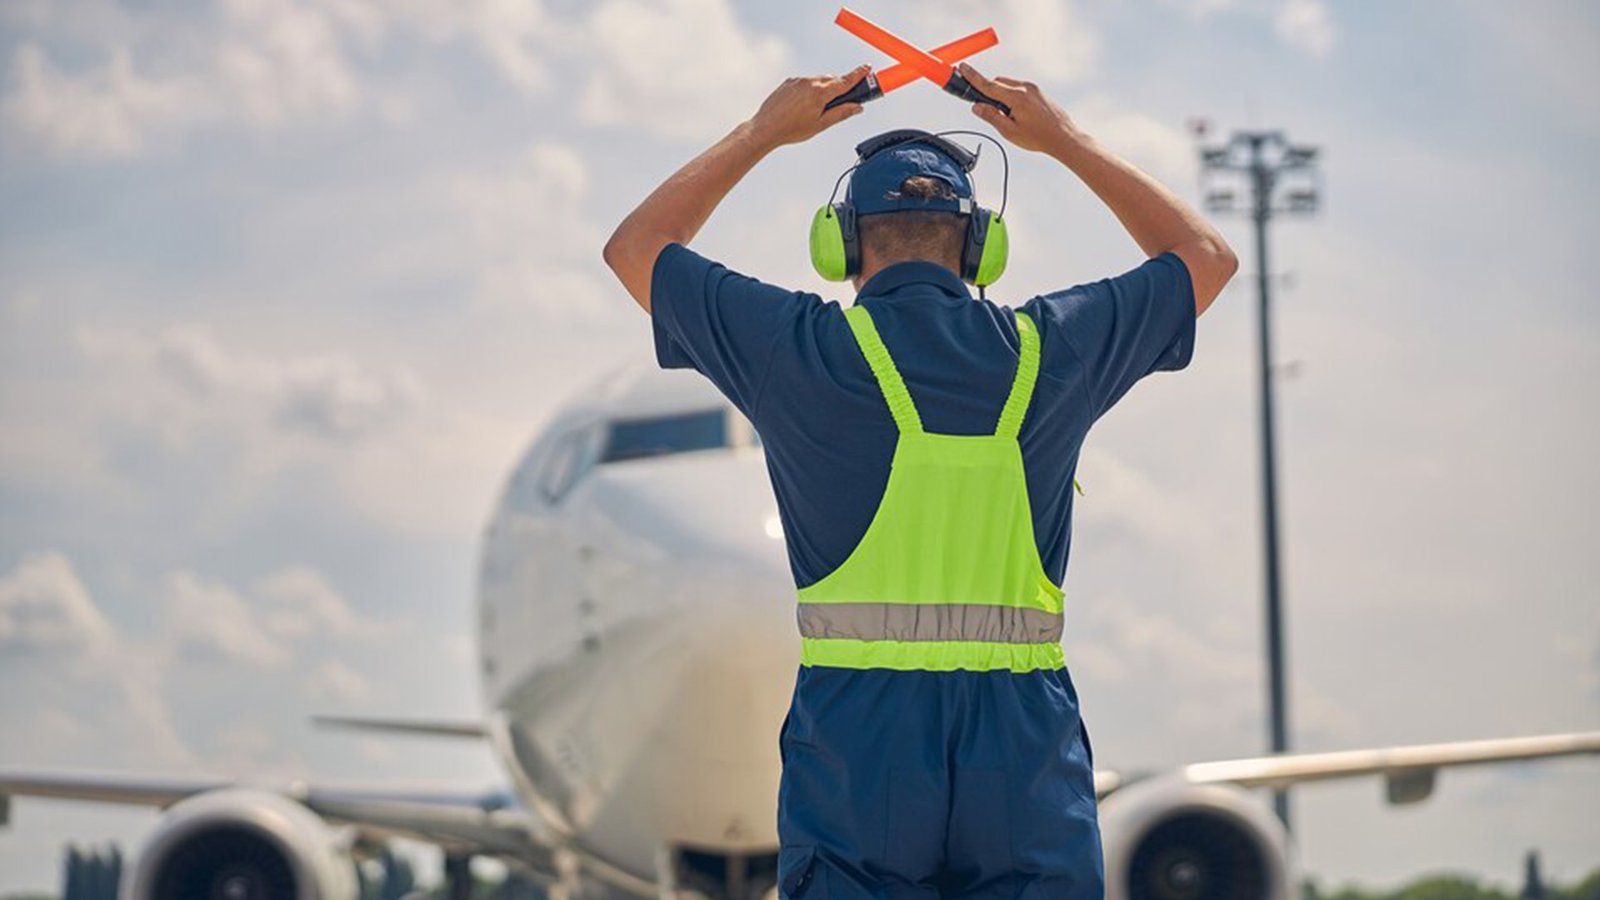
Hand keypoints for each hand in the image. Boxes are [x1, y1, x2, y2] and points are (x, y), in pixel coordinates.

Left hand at [748, 65, 869, 147]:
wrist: (765, 128)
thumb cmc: (791, 130)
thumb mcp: (821, 125)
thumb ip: (841, 113)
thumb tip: (857, 107)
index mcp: (820, 93)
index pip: (845, 81)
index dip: (858, 74)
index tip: (867, 67)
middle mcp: (809, 82)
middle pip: (832, 80)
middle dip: (838, 88)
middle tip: (842, 101)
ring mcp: (797, 81)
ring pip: (818, 81)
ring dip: (822, 90)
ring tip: (815, 109)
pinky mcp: (788, 82)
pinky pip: (804, 82)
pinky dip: (809, 90)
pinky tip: (802, 105)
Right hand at [956, 63, 1079, 152]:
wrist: (1064, 137)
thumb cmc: (1039, 137)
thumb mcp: (1010, 131)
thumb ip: (991, 116)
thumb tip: (977, 107)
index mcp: (1016, 97)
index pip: (988, 85)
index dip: (973, 76)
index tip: (963, 67)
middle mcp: (1025, 88)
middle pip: (998, 82)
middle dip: (989, 92)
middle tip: (989, 110)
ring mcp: (1033, 89)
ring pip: (1009, 86)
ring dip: (1002, 96)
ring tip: (1010, 118)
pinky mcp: (1038, 92)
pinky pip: (1019, 89)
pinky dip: (1012, 97)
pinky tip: (1019, 115)